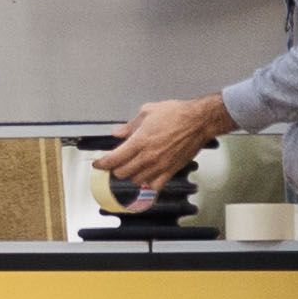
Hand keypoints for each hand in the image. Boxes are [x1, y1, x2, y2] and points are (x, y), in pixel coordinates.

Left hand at [102, 93, 233, 186]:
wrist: (199, 121)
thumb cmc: (177, 114)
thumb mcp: (147, 112)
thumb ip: (130, 126)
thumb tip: (118, 132)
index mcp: (139, 141)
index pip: (114, 159)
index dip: (102, 163)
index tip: (98, 164)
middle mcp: (148, 156)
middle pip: (122, 173)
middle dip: (116, 169)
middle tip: (115, 164)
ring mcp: (159, 166)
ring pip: (136, 180)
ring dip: (131, 176)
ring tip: (132, 168)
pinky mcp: (170, 171)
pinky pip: (154, 186)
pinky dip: (147, 185)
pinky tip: (146, 179)